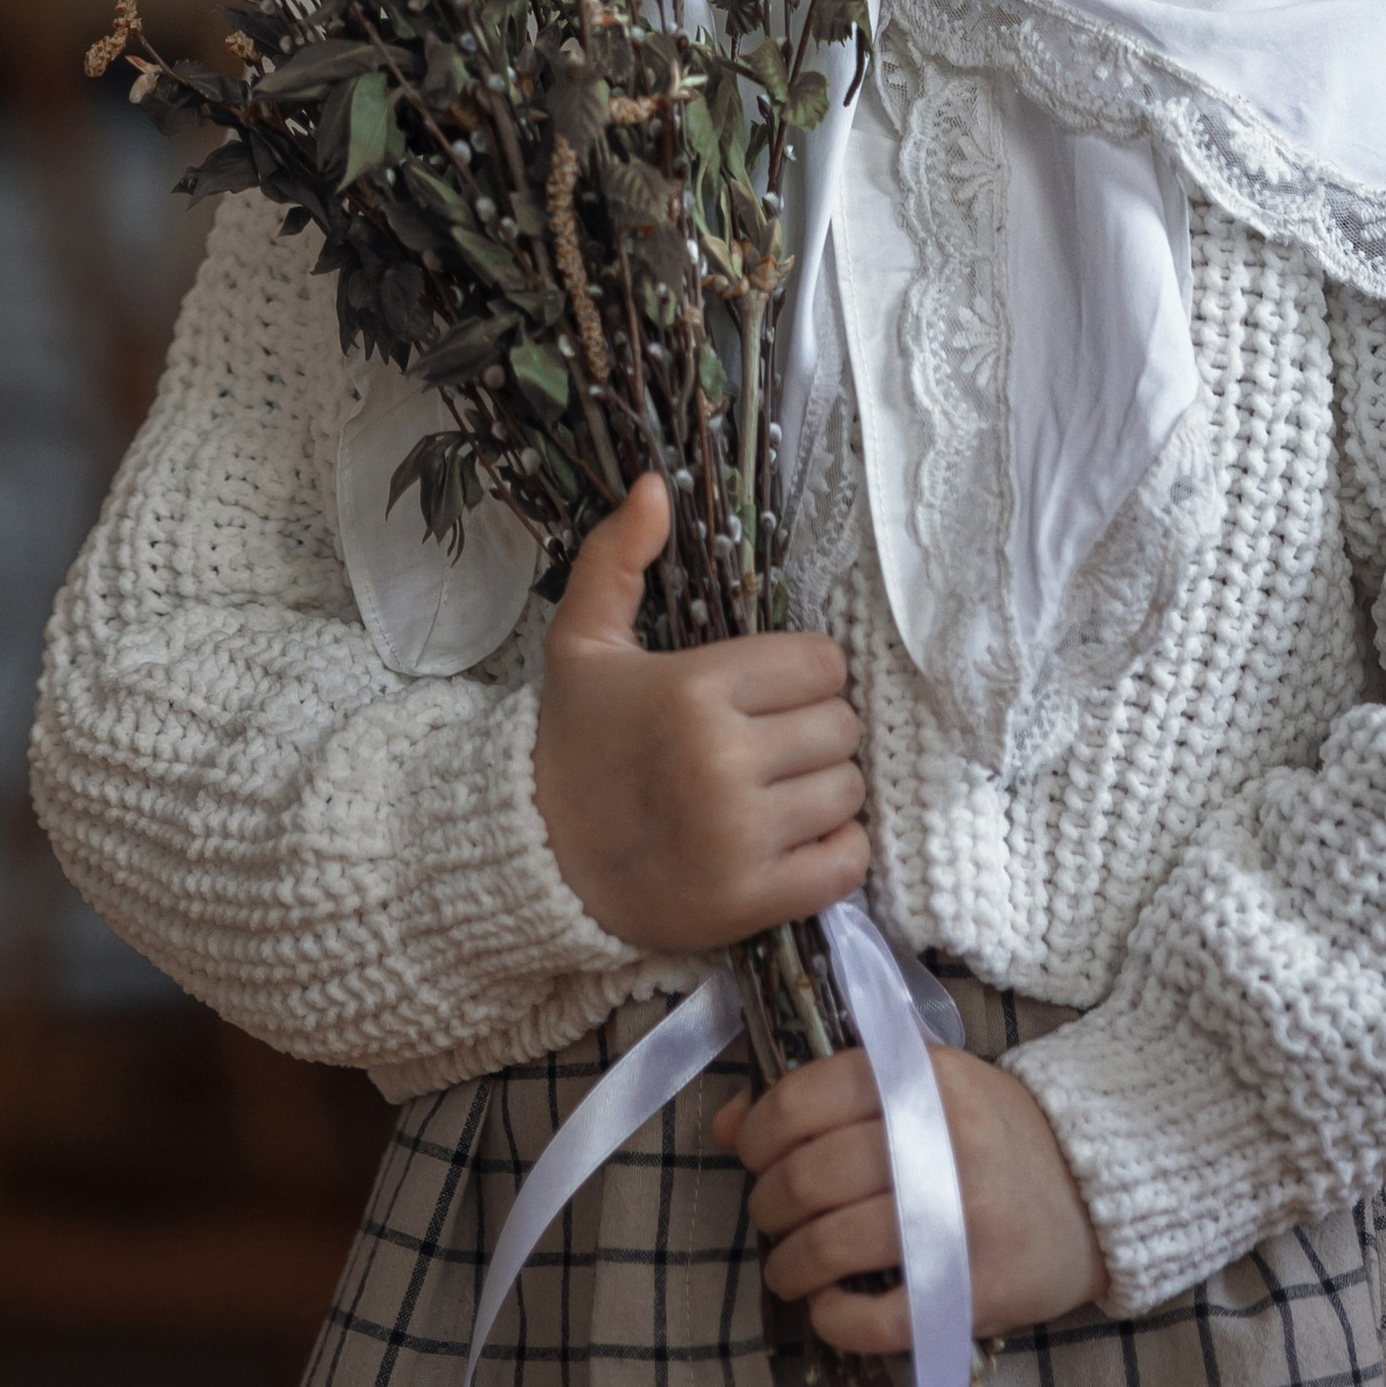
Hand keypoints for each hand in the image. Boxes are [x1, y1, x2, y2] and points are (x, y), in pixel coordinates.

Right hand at [533, 474, 868, 951]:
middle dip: (814, 727)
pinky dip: (833, 849)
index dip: (803, 671)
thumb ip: (619, 558)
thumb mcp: (583, 642)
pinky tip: (791, 835)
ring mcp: (740, 839)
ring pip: (848, 789)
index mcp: (693, 691)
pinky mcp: (752, 902)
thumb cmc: (574, 742)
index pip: (821, 662)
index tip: (768, 688)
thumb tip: (657, 484)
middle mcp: (722, 764)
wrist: (537, 862)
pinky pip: (847, 863)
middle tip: (769, 739)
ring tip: (775, 786)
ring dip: (824, 787)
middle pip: (841, 725)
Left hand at [716, 1041, 1107, 1350]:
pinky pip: (872, 1318)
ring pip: (829, 1246)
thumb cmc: (992, 1135)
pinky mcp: (970, 1291)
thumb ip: (830, 1094)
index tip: (753, 1152)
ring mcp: (957, 1220)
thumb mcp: (921, 1086)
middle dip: (768, 1203)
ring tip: (787, 1266)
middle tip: (769, 1213)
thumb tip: (728, 1122)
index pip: (807, 1099)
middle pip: (808, 1177)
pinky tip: (825, 1306)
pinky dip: (830, 1317)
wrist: (1090, 1198)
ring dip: (786, 1264)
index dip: (760, 1131)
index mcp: (923, 1079)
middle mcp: (940, 1142)